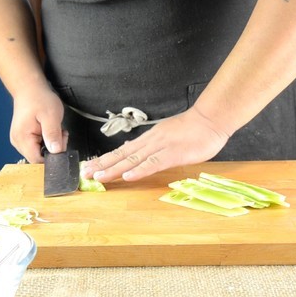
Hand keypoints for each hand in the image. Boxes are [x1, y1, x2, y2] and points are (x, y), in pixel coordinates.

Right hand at [9, 85, 66, 162]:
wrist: (30, 88)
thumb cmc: (39, 99)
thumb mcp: (50, 116)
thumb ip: (52, 134)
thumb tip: (56, 151)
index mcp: (22, 139)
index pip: (37, 160)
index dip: (52, 157)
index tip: (61, 143)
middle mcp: (18, 143)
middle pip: (39, 158)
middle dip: (53, 149)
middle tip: (61, 133)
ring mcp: (20, 141)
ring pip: (40, 153)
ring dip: (52, 145)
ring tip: (56, 129)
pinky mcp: (25, 138)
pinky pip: (39, 146)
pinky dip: (48, 141)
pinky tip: (51, 131)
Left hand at [82, 106, 229, 181]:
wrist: (210, 119)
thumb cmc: (193, 129)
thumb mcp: (166, 136)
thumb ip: (150, 146)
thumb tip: (132, 151)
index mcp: (148, 140)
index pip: (122, 151)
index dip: (105, 160)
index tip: (90, 167)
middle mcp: (150, 143)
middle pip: (122, 155)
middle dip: (102, 165)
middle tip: (85, 173)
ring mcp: (161, 148)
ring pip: (133, 160)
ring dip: (114, 169)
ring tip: (98, 177)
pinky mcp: (173, 154)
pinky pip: (153, 163)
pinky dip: (139, 170)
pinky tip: (127, 177)